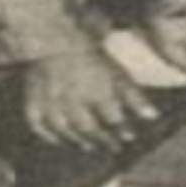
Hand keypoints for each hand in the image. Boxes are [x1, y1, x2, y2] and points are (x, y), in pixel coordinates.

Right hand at [24, 49, 157, 151]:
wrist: (56, 38)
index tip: (128, 137)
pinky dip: (50, 136)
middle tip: (112, 147)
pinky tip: (59, 139)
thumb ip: (134, 97)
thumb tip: (152, 117)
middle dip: (103, 140)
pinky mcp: (33, 102)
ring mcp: (51, 104)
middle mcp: (74, 101)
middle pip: (90, 129)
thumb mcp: (117, 72)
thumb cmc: (90, 54)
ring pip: (66, 130)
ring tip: (89, 146)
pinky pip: (40, 126)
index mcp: (96, 91)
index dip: (122, 131)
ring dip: (78, 141)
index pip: (113, 120)